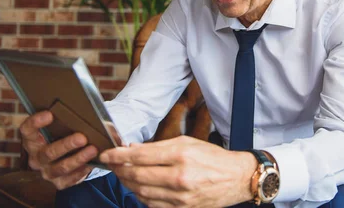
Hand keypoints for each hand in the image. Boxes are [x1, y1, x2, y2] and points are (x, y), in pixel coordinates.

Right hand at [19, 111, 97, 189]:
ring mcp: (46, 171)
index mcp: (32, 140)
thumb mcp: (62, 126)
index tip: (50, 113)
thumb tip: (84, 108)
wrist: (69, 155)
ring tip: (93, 149)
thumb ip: (65, 118)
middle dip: (66, 145)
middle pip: (47, 152)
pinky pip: (70, 179)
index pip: (27, 130)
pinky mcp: (58, 183)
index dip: (36, 122)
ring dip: (78, 158)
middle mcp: (36, 157)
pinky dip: (82, 171)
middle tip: (82, 137)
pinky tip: (92, 163)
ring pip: (60, 167)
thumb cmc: (66, 133)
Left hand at [100, 135, 256, 207]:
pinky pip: (152, 204)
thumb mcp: (188, 142)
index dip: (118, 155)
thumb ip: (159, 146)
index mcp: (181, 155)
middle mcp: (179, 176)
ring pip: (141, 192)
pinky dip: (140, 196)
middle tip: (111, 164)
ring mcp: (180, 196)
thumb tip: (133, 149)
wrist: (237, 178)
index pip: (140, 155)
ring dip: (127, 183)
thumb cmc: (213, 157)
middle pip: (137, 175)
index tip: (106, 154)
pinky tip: (138, 187)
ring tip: (122, 174)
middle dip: (119, 169)